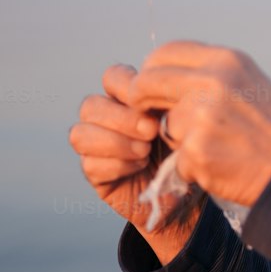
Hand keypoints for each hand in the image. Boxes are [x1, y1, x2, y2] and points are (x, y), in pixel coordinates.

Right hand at [69, 63, 202, 262]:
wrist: (188, 194)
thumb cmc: (188, 151)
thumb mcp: (184, 121)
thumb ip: (169, 103)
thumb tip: (162, 93)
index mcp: (128, 99)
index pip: (112, 77)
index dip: (129, 87)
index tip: (157, 103)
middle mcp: (107, 120)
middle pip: (90, 105)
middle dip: (122, 118)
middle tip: (151, 130)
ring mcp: (97, 147)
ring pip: (80, 134)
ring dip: (116, 142)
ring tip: (145, 152)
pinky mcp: (95, 175)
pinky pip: (90, 164)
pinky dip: (117, 165)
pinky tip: (140, 167)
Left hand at [126, 42, 270, 208]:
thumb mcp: (251, 83)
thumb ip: (212, 76)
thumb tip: (168, 76)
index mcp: (227, 61)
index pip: (166, 53)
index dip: (152, 71)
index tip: (152, 87)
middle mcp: (212, 82)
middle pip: (148, 83)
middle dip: (142, 102)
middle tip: (149, 117)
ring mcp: (202, 117)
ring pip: (163, 126)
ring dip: (179, 140)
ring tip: (217, 148)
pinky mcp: (196, 152)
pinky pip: (177, 159)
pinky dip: (194, 168)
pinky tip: (222, 166)